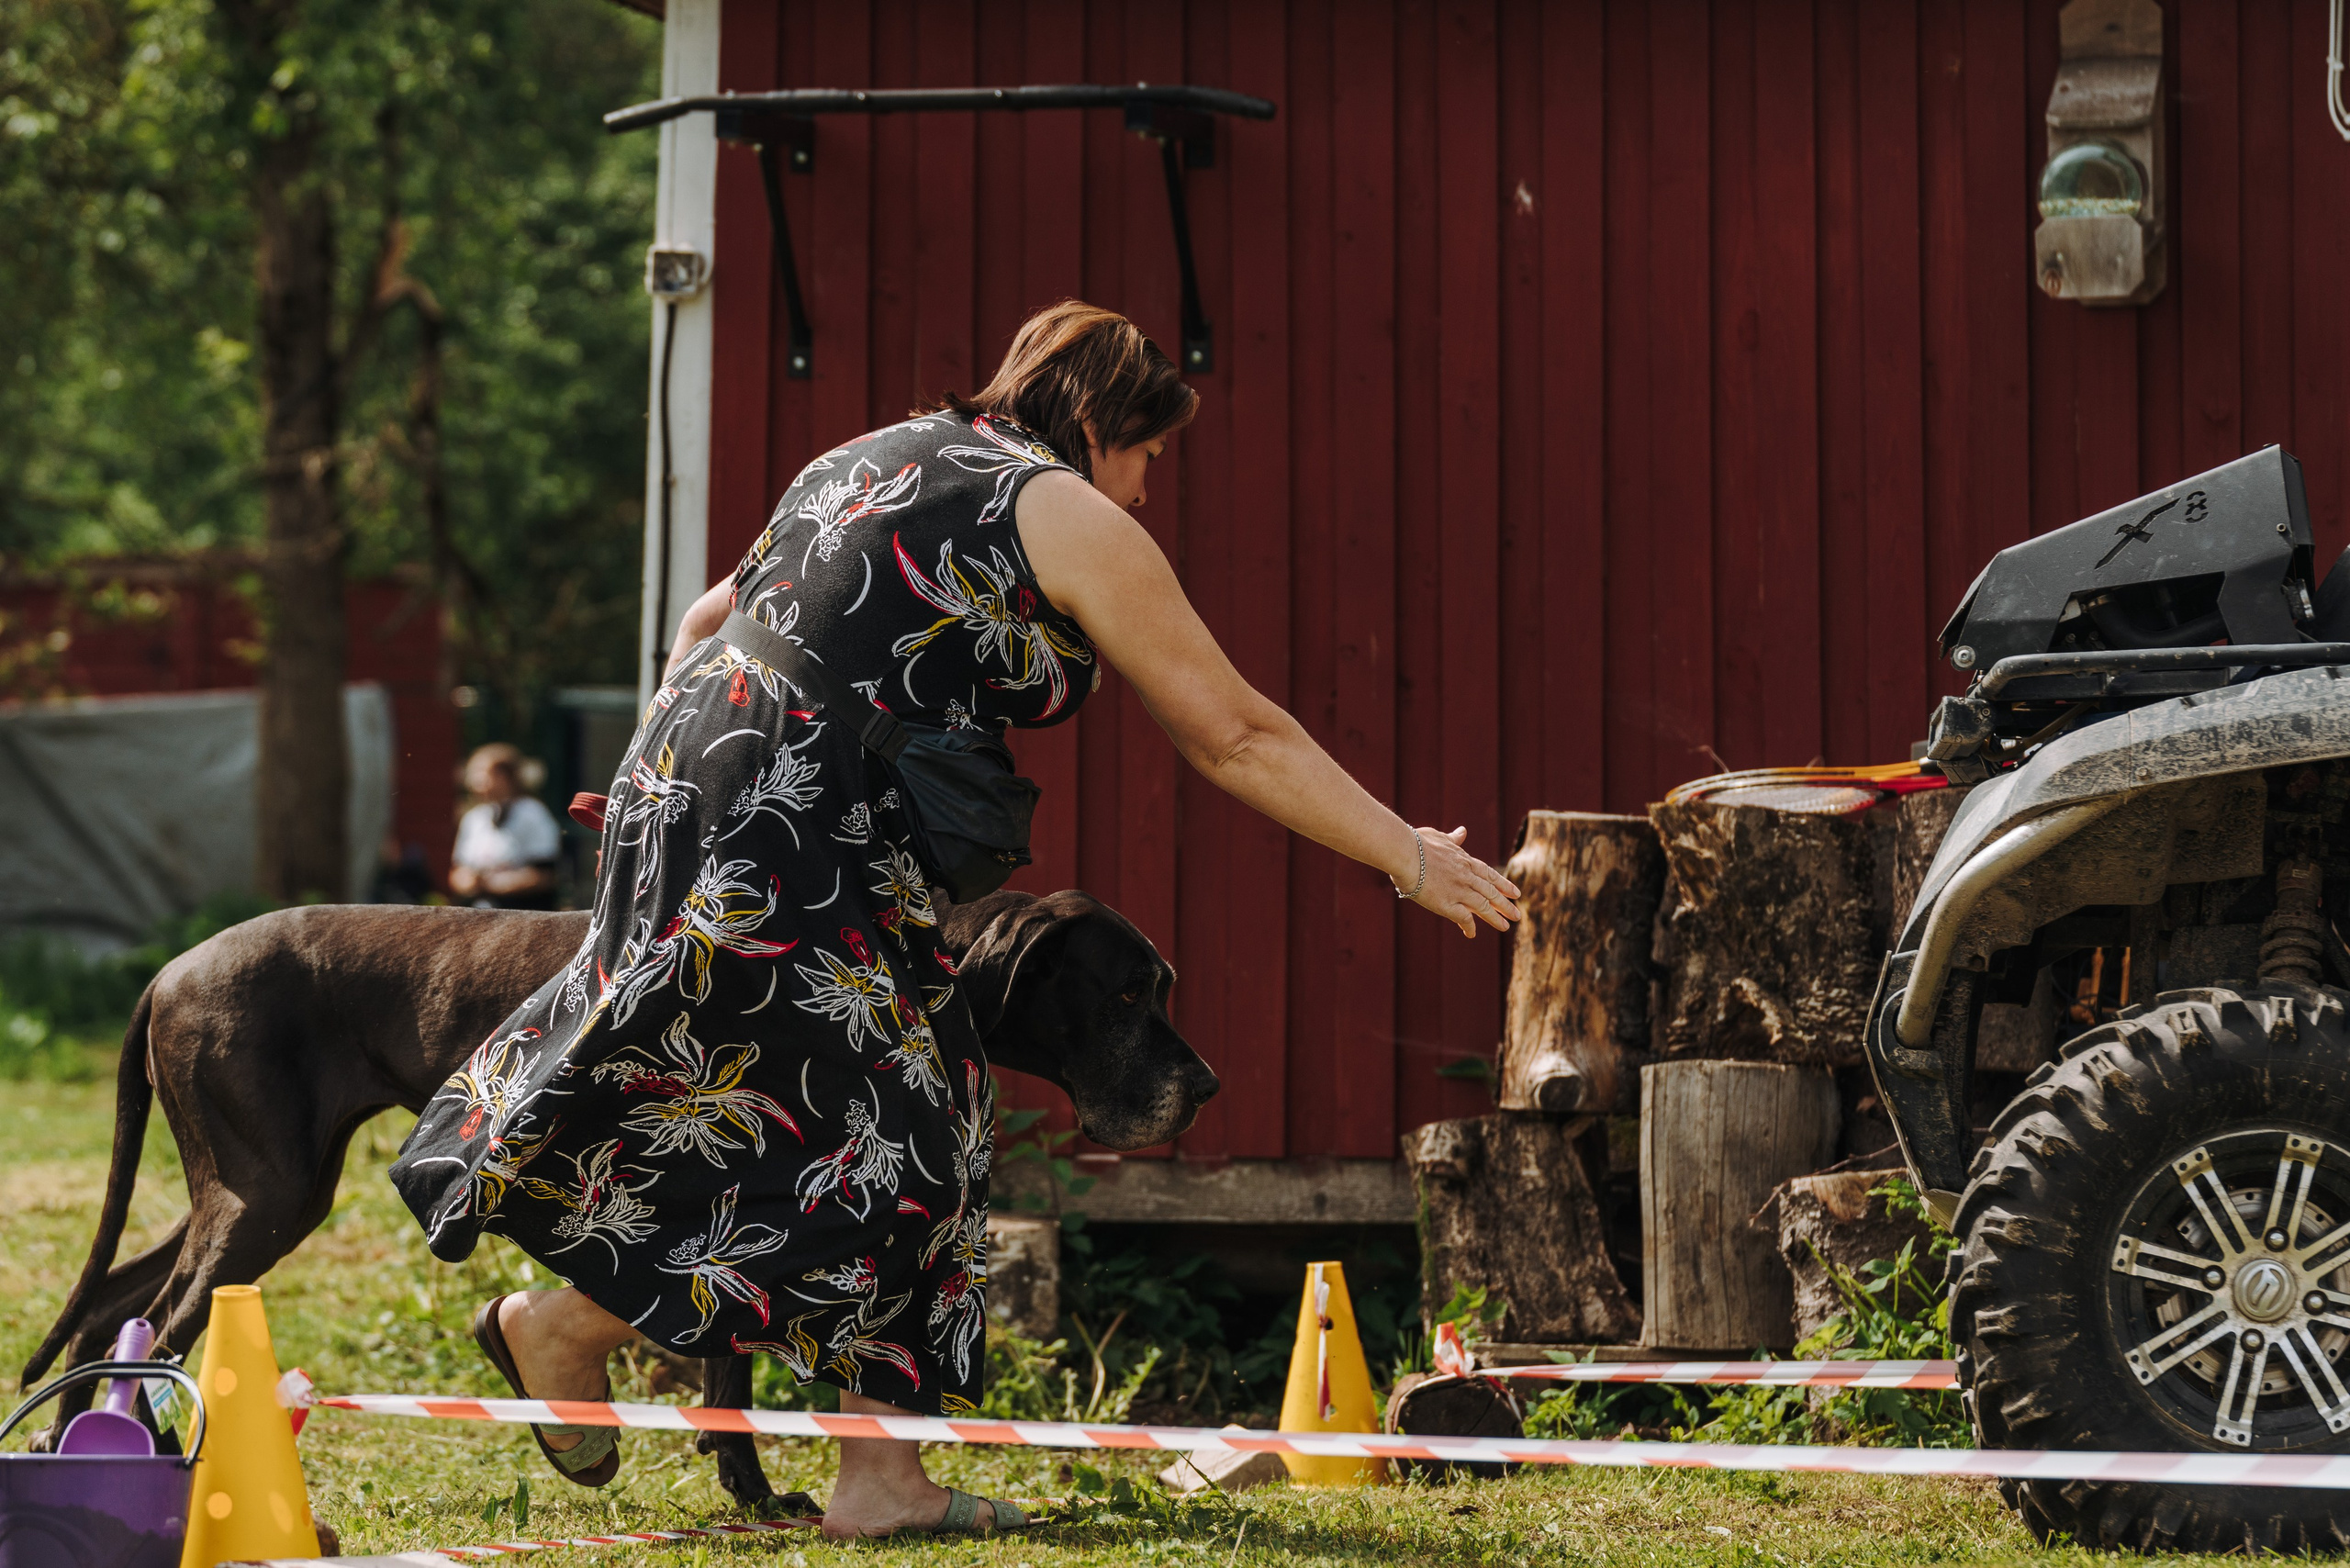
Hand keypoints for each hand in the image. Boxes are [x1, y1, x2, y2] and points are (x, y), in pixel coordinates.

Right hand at [1396, 826, 1522, 937]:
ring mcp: (1458, 890)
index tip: (1516, 893)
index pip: (1489, 875)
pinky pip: (1463, 918)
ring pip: (1483, 906)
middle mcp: (1466, 876)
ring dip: (1495, 918)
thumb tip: (1462, 831)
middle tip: (1517, 915)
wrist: (1404, 852)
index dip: (1504, 885)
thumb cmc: (1417, 842)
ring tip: (1505, 927)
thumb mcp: (1439, 836)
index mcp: (1465, 860)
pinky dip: (1469, 927)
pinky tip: (1471, 935)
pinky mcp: (1447, 904)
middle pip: (1491, 892)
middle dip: (1505, 904)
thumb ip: (1453, 838)